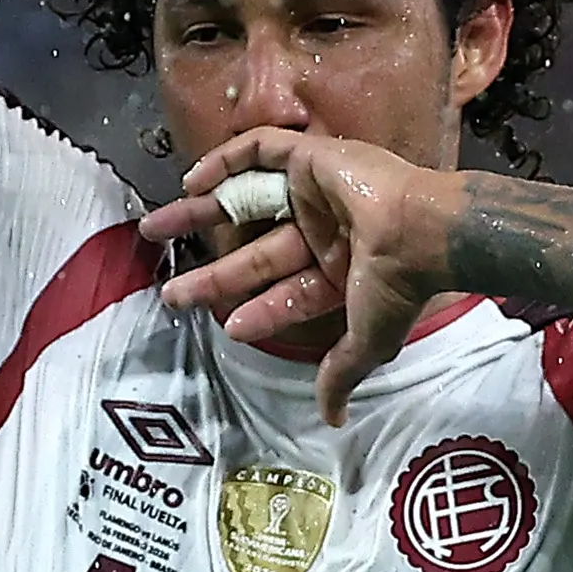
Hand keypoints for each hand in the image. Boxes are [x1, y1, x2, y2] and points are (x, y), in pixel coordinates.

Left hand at [152, 125, 467, 389]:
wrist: (420, 231)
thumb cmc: (397, 286)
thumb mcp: (368, 341)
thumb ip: (343, 373)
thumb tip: (332, 420)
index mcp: (339, 272)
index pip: (286, 294)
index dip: (256, 312)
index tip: (225, 328)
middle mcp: (323, 232)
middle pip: (254, 254)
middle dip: (211, 274)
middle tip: (170, 292)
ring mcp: (315, 193)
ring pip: (246, 202)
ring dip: (200, 214)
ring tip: (151, 229)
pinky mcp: (310, 158)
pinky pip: (260, 151)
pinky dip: (225, 162)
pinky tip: (190, 182)